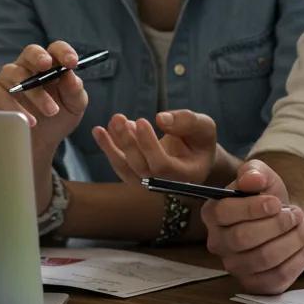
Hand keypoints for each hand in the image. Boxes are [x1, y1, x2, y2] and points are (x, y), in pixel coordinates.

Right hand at [0, 41, 88, 205]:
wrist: (39, 144)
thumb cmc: (57, 119)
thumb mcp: (73, 107)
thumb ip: (75, 91)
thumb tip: (71, 77)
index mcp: (50, 65)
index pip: (56, 49)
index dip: (63, 52)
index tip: (72, 63)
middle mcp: (27, 66)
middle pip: (30, 52)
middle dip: (39, 57)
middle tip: (48, 66)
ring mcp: (7, 78)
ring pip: (16, 73)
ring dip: (34, 92)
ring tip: (51, 111)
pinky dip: (14, 107)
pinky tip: (29, 121)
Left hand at [92, 109, 217, 183]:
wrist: (193, 154)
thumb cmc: (199, 139)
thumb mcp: (203, 127)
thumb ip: (187, 122)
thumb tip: (161, 118)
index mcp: (186, 176)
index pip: (162, 166)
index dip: (149, 145)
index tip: (142, 121)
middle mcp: (165, 184)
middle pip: (141, 168)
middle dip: (128, 142)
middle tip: (119, 118)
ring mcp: (148, 183)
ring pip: (126, 168)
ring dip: (113, 145)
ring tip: (108, 124)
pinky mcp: (134, 175)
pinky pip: (119, 164)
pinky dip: (108, 147)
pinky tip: (99, 131)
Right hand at [202, 160, 303, 293]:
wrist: (282, 221)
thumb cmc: (267, 197)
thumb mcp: (261, 176)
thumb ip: (254, 171)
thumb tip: (252, 179)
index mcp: (212, 213)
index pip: (224, 213)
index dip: (252, 208)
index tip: (277, 203)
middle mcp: (217, 242)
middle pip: (243, 238)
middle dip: (277, 225)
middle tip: (297, 214)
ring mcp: (234, 266)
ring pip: (263, 259)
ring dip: (292, 241)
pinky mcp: (254, 284)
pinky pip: (276, 278)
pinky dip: (297, 261)